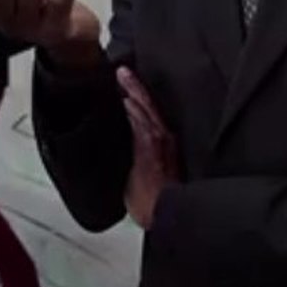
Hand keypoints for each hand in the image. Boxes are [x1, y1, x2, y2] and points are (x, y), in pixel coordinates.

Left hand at [118, 67, 177, 229]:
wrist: (161, 216)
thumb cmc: (155, 198)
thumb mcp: (149, 171)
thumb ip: (142, 154)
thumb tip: (129, 146)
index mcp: (162, 142)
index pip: (151, 111)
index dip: (140, 93)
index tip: (128, 77)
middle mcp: (163, 140)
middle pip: (149, 107)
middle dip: (136, 87)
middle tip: (123, 70)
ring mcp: (156, 146)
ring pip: (146, 113)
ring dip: (134, 94)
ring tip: (123, 77)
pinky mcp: (151, 155)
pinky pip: (143, 128)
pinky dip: (136, 113)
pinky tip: (127, 101)